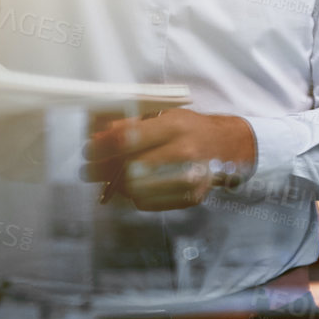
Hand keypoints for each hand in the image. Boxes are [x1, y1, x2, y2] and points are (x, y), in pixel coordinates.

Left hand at [83, 107, 257, 211]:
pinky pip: (147, 203)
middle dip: (101, 170)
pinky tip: (138, 185)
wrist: (228, 146)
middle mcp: (185, 151)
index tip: (89, 150)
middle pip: (127, 167)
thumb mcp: (165, 115)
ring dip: (117, 185)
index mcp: (176, 126)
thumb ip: (130, 124)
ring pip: (134, 189)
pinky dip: (135, 196)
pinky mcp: (191, 196)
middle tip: (90, 170)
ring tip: (115, 177)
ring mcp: (191, 177)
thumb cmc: (190, 128)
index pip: (126, 139)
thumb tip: (98, 137)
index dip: (100, 146)